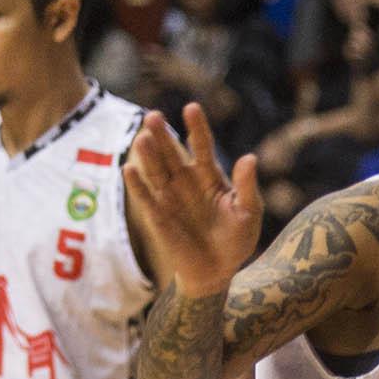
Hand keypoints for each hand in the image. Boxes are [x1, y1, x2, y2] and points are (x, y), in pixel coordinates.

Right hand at [125, 103, 263, 298]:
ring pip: (156, 171)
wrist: (218, 271)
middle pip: (172, 153)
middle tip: (153, 116)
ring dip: (148, 155)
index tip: (191, 107)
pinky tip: (129, 170)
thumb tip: (250, 157)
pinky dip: (137, 186)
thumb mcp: (248, 213)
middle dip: (163, 135)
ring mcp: (169, 197)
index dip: (196, 127)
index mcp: (209, 176)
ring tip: (143, 138)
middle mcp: (186, 181)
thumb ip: (247, 187)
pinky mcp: (158, 217)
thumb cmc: (237, 240)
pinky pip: (145, 199)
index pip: (201, 145)